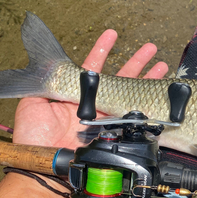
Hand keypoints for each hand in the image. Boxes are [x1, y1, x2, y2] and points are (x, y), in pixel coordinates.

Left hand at [12, 30, 167, 149]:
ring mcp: (108, 117)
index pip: (93, 66)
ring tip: (163, 66)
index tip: (113, 34)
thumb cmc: (34, 136)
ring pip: (132, 94)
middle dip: (137, 61)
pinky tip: (160, 96)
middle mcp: (96, 103)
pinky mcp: (117, 131)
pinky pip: (134, 116)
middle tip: (151, 48)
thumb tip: (50, 67)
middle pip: (120, 77)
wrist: (46, 163)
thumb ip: (44, 84)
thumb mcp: (33, 103)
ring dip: (148, 79)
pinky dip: (149, 106)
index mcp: (77, 94)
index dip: (103, 49)